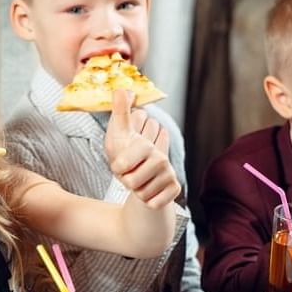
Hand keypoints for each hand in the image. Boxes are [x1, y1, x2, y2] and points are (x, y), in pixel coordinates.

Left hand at [104, 89, 179, 207]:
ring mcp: (169, 173)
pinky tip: (149, 192)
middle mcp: (161, 158)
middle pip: (131, 182)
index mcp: (146, 145)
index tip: (119, 165)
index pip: (122, 165)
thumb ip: (119, 113)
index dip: (117, 169)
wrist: (141, 180)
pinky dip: (147, 202)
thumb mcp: (118, 136)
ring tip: (139, 182)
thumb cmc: (126, 158)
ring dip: (136, 192)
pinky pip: (153, 203)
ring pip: (141, 194)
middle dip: (125, 182)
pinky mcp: (174, 189)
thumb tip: (121, 88)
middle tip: (129, 174)